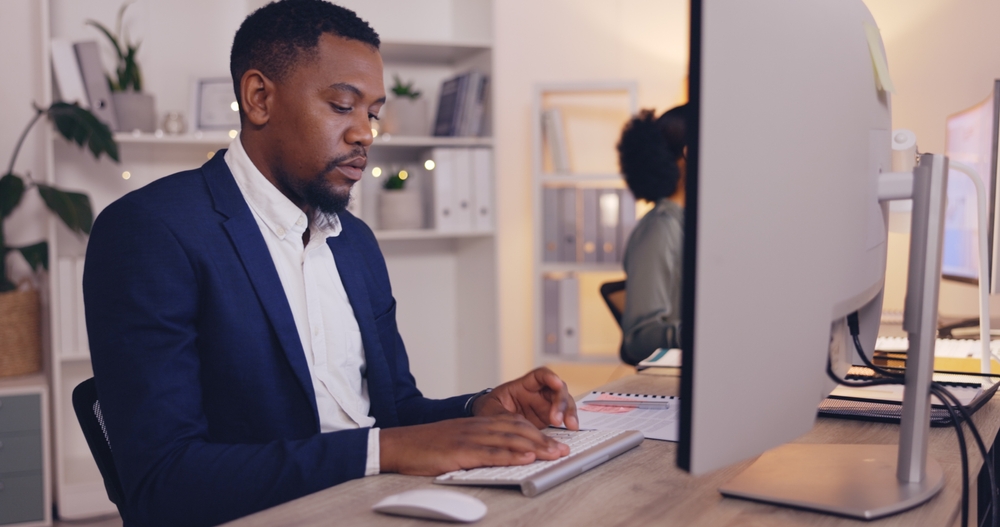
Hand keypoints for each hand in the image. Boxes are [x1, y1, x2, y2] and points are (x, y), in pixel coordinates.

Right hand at [379, 413, 569, 475]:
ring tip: (554, 453)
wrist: (399, 445)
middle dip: (544, 440)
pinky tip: (526, 457)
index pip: (515, 425)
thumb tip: (503, 457)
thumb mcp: (458, 442)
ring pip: (510, 439)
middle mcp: (478, 427)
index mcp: (479, 424)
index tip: (556, 442)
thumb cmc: (427, 447)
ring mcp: (470, 438)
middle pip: (518, 430)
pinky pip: (491, 452)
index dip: (538, 432)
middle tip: (564, 450)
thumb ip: (480, 446)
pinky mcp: (461, 451)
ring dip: (536, 446)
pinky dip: (511, 454)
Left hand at [472, 367, 578, 430]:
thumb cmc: (489, 411)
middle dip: (562, 402)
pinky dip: (569, 422)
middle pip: (557, 390)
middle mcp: (538, 393)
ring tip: (570, 425)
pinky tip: (572, 429)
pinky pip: (564, 418)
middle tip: (557, 418)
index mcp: (523, 386)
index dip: (550, 377)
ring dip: (570, 413)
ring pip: (565, 403)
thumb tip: (518, 426)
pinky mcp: (548, 419)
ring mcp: (545, 406)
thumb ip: (506, 417)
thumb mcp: (493, 412)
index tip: (556, 382)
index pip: (540, 375)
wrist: (487, 425)